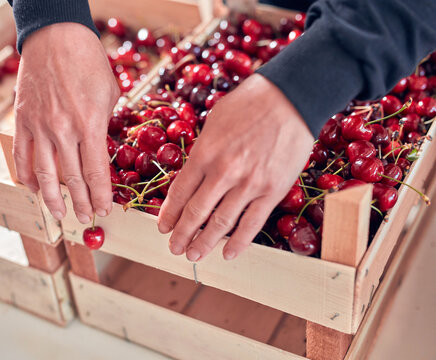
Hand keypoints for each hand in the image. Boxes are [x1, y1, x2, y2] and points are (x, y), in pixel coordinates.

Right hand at [13, 23, 119, 222]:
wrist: (55, 37)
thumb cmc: (88, 62)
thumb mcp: (110, 94)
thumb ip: (103, 126)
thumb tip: (99, 150)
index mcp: (90, 124)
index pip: (95, 172)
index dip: (100, 195)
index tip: (105, 210)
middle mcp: (63, 130)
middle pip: (72, 178)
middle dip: (81, 202)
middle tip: (87, 218)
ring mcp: (39, 126)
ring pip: (44, 173)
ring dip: (53, 198)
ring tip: (60, 214)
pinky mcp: (22, 120)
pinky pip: (21, 154)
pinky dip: (26, 176)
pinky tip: (34, 189)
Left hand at [158, 74, 313, 260]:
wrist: (291, 97)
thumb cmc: (250, 103)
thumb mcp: (214, 121)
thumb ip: (203, 150)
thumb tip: (193, 173)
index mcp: (204, 153)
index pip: (180, 192)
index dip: (169, 213)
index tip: (163, 226)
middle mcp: (223, 172)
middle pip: (196, 212)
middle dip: (181, 234)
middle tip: (174, 247)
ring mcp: (248, 184)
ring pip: (220, 223)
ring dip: (203, 243)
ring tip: (193, 255)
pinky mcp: (272, 191)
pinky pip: (252, 224)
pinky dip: (238, 242)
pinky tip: (227, 254)